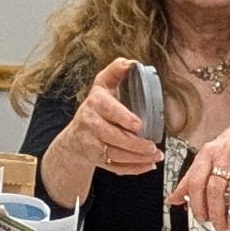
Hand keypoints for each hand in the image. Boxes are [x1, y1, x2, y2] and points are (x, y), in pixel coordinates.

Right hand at [56, 58, 164, 178]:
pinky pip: (115, 167)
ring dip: (137, 158)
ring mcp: (92, 144)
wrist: (74, 137)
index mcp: (96, 104)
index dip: (123, 118)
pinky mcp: (97, 160)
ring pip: (114, 154)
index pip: (109, 110)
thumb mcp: (102, 86)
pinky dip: (133, 169)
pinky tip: (148, 165)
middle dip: (134, 144)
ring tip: (155, 156)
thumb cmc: (95, 108)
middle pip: (112, 137)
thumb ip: (115, 72)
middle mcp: (91, 124)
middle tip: (152, 146)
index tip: (139, 124)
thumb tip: (129, 62)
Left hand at [171, 114, 229, 230]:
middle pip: (214, 189)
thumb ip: (193, 176)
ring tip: (228, 225)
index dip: (195, 203)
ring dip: (229, 213)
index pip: (195, 180)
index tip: (199, 216)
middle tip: (214, 224)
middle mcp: (224, 155)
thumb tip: (173, 198)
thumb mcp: (211, 154)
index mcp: (208, 152)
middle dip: (213, 211)